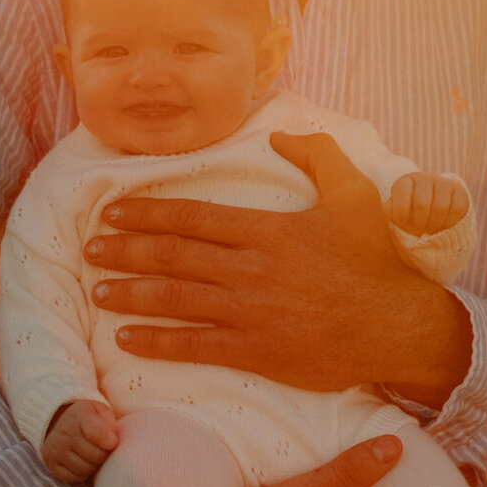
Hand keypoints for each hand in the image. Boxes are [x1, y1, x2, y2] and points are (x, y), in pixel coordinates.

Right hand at [40, 398, 118, 483]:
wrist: (66, 423)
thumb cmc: (92, 419)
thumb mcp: (103, 413)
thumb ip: (111, 425)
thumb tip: (113, 444)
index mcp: (79, 415)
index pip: (99, 435)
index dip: (111, 442)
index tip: (112, 441)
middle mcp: (64, 431)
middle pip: (96, 456)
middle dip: (104, 454)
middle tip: (103, 448)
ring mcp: (55, 448)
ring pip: (86, 469)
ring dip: (94, 465)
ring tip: (93, 454)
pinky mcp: (51, 463)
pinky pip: (74, 478)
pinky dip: (82, 473)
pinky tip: (82, 461)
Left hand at [87, 131, 472, 405]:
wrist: (397, 325)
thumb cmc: (375, 259)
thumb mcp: (353, 192)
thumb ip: (317, 155)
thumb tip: (279, 136)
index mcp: (266, 229)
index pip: (192, 218)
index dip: (148, 214)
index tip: (113, 213)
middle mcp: (249, 268)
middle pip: (173, 256)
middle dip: (126, 251)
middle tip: (89, 249)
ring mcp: (249, 312)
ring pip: (176, 299)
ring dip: (131, 293)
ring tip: (97, 289)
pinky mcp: (255, 351)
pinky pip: (195, 345)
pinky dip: (157, 341)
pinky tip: (127, 337)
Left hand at [386, 171, 469, 237]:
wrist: (429, 212)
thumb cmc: (409, 214)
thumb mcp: (395, 213)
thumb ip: (390, 211)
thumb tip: (395, 209)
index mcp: (404, 182)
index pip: (401, 194)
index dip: (401, 213)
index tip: (402, 218)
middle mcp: (423, 178)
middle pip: (422, 204)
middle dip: (420, 221)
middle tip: (421, 224)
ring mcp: (442, 182)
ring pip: (441, 207)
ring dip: (435, 223)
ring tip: (432, 224)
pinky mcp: (459, 190)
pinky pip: (457, 209)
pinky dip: (450, 222)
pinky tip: (444, 222)